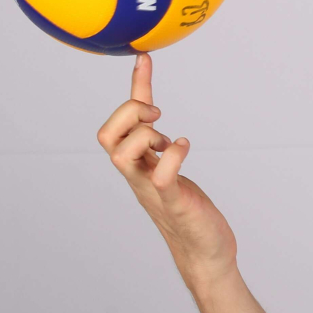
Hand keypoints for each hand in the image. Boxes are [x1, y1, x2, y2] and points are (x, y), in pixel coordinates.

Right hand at [96, 52, 237, 286]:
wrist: (206, 254)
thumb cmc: (191, 211)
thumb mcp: (173, 170)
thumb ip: (162, 145)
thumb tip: (158, 118)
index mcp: (136, 166)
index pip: (118, 124)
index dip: (134, 88)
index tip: (146, 58)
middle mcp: (137, 176)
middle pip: (106, 136)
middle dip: (128, 113)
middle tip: (158, 116)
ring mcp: (152, 190)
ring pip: (122, 155)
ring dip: (144, 135)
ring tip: (168, 138)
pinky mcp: (174, 204)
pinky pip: (161, 176)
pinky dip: (171, 156)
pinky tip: (183, 146)